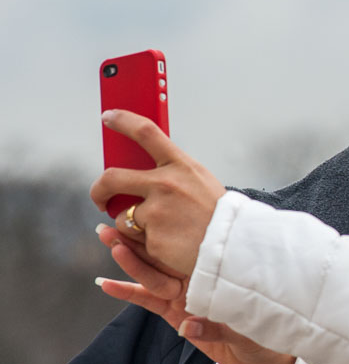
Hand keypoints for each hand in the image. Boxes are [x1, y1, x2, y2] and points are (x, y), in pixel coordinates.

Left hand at [90, 109, 226, 274]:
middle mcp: (165, 184)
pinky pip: (135, 240)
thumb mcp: (201, 182)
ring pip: (122, 217)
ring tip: (163, 231)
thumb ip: (173, 173)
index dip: (123, 121)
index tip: (108, 118)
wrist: (234, 246)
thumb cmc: (217, 214)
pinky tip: (170, 243)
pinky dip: (147, 243)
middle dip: (99, 189)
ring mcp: (157, 211)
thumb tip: (139, 170)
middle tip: (101, 198)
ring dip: (133, 226)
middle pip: (112, 177)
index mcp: (181, 166)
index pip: (146, 133)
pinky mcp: (153, 236)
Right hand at [96, 212, 294, 363]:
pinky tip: (107, 284)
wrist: (259, 352)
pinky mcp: (175, 313)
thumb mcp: (242, 324)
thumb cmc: (259, 327)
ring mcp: (183, 295)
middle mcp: (194, 278)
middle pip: (159, 257)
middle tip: (109, 229)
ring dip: (128, 262)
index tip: (143, 221)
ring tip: (108, 244)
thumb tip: (186, 326)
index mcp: (212, 271)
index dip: (160, 235)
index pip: (180, 249)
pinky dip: (128, 292)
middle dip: (133, 243)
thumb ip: (213, 326)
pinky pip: (148, 300)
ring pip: (150, 275)